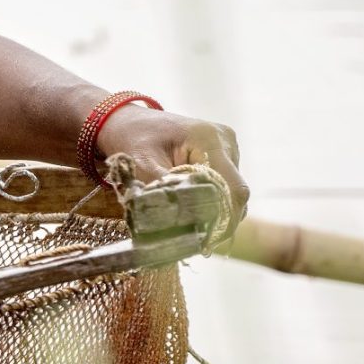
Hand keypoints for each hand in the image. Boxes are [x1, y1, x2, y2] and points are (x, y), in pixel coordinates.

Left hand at [97, 105, 249, 232]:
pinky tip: (195, 210)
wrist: (127, 121)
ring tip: (194, 226)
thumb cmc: (131, 139)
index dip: (226, 216)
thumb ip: (163, 189)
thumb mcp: (141, 164)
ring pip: (232, 189)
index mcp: (209, 139)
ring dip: (216, 208)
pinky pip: (225, 182)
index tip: (210, 239)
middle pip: (236, 191)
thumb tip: (179, 220)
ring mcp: (228, 146)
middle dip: (221, 217)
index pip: (233, 186)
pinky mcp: (223, 153)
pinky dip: (212, 198)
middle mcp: (226, 140)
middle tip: (201, 242)